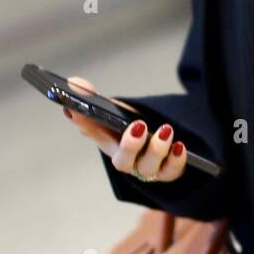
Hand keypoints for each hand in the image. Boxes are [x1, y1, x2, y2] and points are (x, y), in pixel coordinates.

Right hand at [62, 74, 187, 183]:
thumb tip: (74, 82)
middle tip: (139, 125)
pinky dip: (175, 160)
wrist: (158, 140)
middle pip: (122, 161)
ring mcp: (145, 168)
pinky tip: (179, 146)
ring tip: (165, 130)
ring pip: (148, 167)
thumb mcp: (116, 109)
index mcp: (108, 142)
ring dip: (156, 149)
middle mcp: (125, 160)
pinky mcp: (166, 172)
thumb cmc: (130, 126)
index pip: (92, 132)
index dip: (85, 123)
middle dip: (130, 145)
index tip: (77, 110)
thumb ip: (93, 97)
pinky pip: (170, 172)